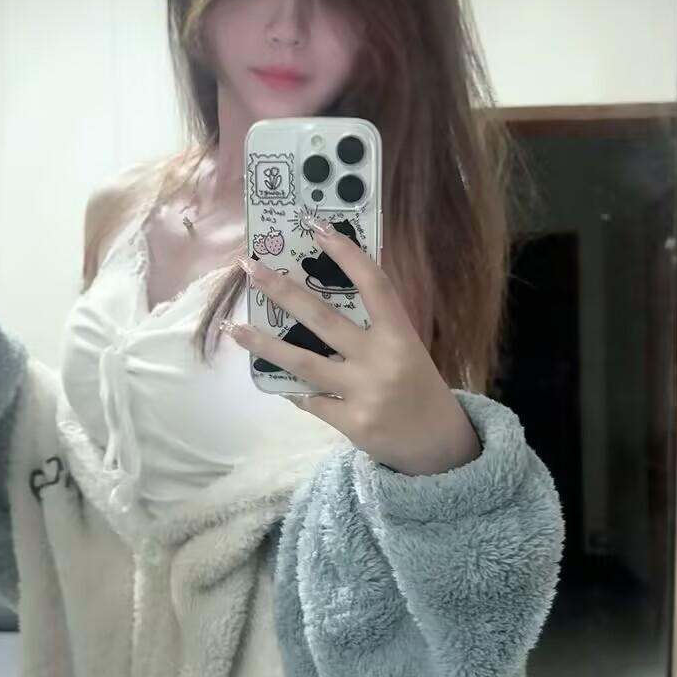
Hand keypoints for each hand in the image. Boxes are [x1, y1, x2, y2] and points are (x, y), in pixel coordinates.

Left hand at [227, 223, 480, 475]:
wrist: (441, 448)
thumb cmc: (419, 388)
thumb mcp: (407, 350)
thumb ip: (374, 328)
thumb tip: (318, 302)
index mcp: (401, 335)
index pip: (374, 285)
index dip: (346, 254)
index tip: (316, 228)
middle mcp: (381, 360)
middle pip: (323, 319)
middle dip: (283, 291)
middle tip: (250, 268)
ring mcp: (364, 393)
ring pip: (303, 363)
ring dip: (265, 344)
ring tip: (235, 328)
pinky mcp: (351, 423)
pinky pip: (309, 400)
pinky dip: (292, 388)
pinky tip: (275, 379)